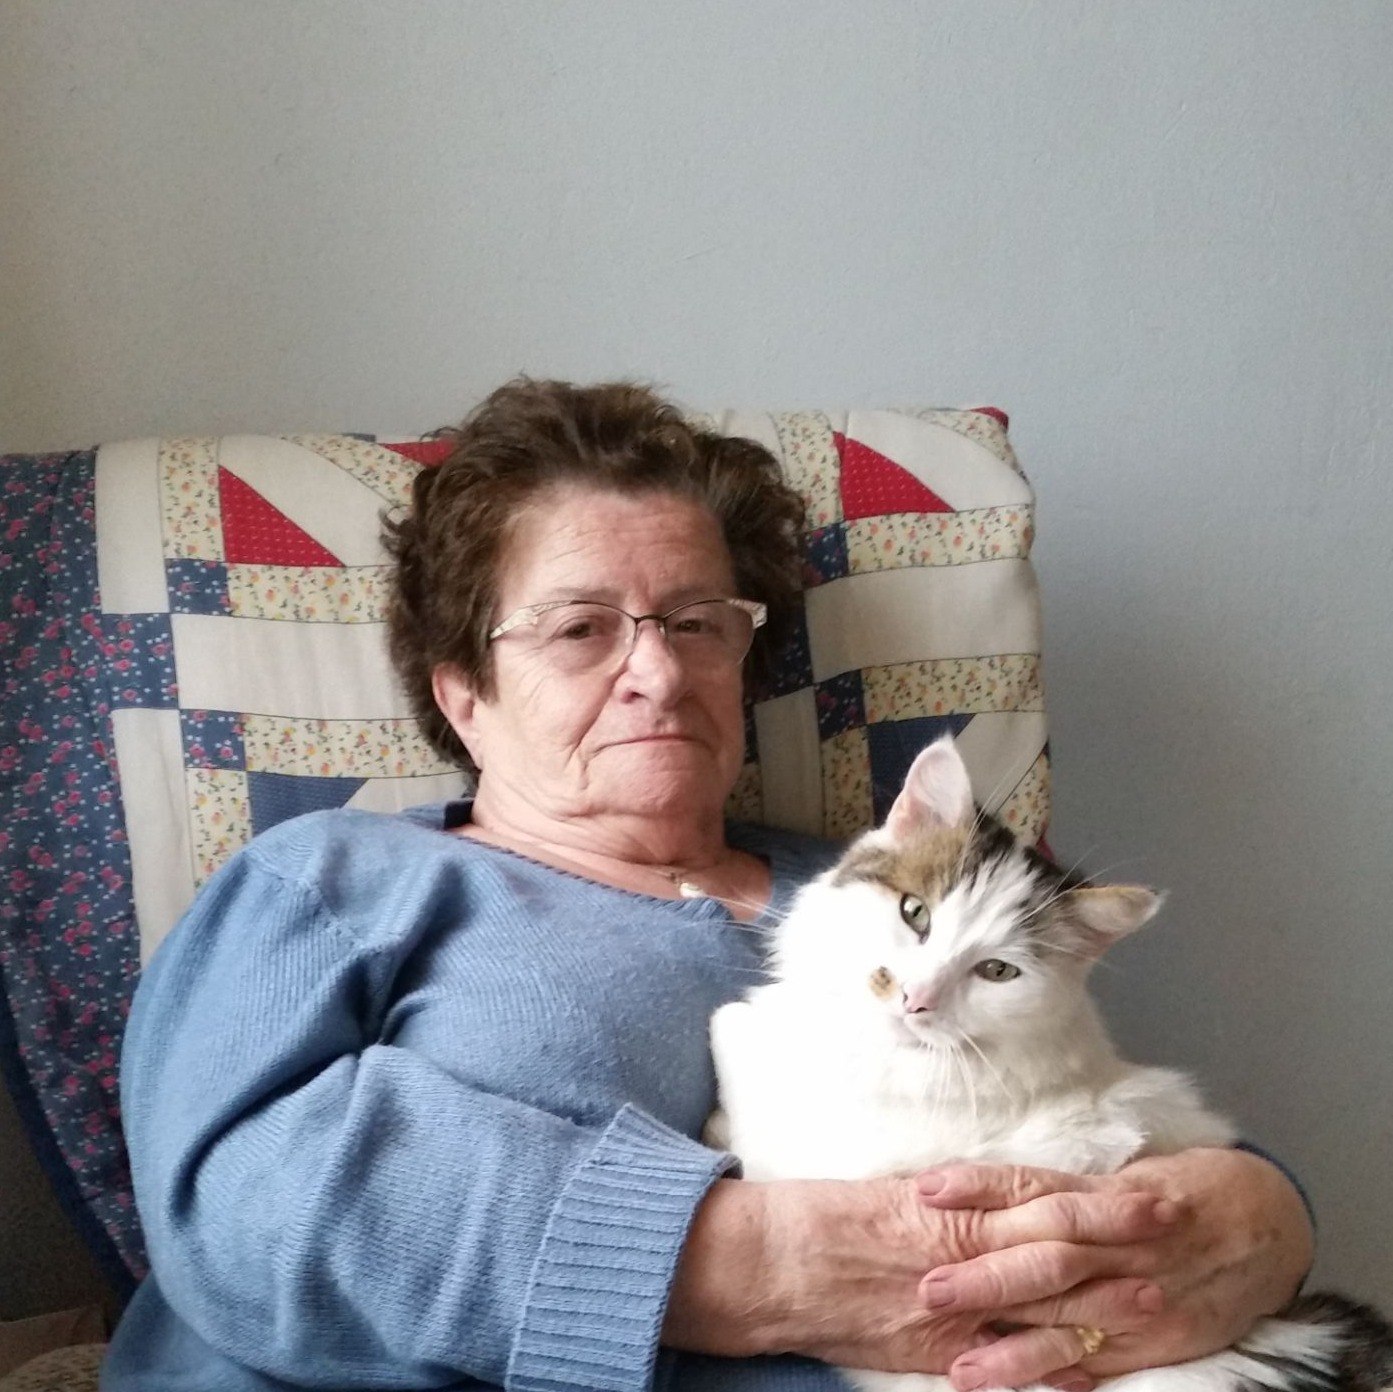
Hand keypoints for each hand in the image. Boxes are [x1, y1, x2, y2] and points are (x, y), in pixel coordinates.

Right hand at [663, 1173, 1177, 1377]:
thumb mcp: (887, 1193)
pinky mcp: (930, 1353)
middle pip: (1053, 1254)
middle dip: (1118, 1246)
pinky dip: (1044, 1367)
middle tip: (1178, 1234)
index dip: (1097, 1202)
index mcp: (946, 1209)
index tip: (1147, 1190)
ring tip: (1159, 1300)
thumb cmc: (817, 1217)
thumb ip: (944, 1201)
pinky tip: (1086, 1373)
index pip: (1038, 1203)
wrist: (768, 1265)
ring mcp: (949, 1313)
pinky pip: (999, 1363)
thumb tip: (987, 1197)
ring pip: (1038, 1309)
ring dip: (1101, 1305)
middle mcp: (956, 1260)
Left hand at [915, 1148, 1313, 1390]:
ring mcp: (1138, 1296)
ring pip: (1070, 1324)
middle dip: (987, 1278)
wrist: (1264, 1218)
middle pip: (1043, 1259)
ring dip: (1014, 1348)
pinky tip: (1025, 1388)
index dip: (977, 1188)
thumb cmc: (1178, 1186)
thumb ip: (1055, 1186)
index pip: (1028, 1186)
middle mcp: (1117, 1244)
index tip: (925, 1191)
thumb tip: (977, 1187)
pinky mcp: (1159, 1340)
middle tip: (929, 1288)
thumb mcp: (1118, 1171)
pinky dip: (1065, 1375)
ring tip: (960, 1366)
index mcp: (1100, 1192)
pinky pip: (1105, 1362)